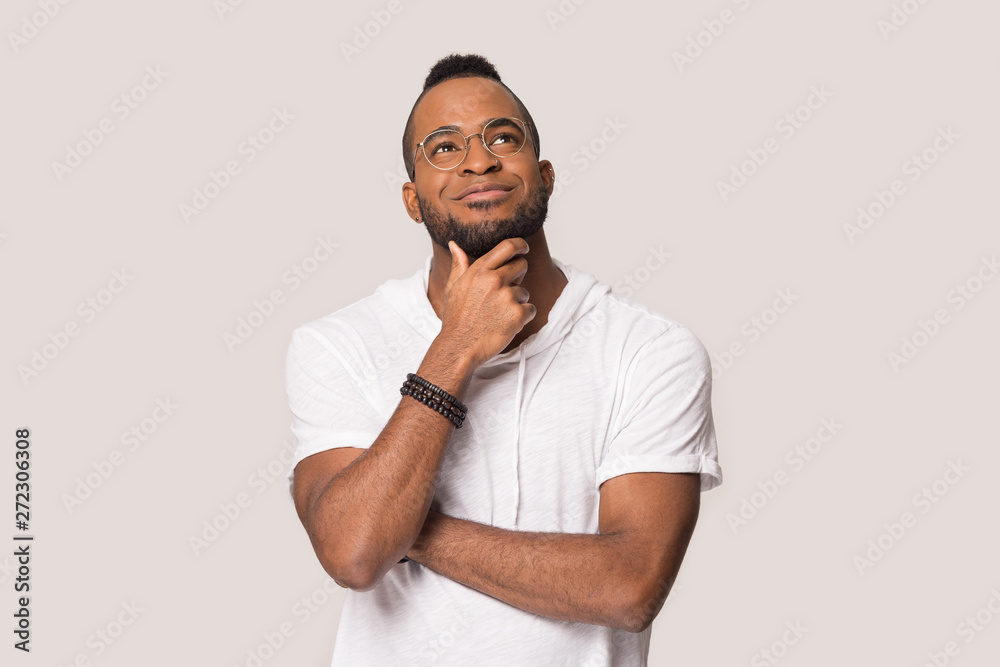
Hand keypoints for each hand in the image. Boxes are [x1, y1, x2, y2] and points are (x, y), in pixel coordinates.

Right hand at [438, 238, 535, 369]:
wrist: (459, 347)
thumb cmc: (456, 319)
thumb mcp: (453, 288)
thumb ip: (459, 264)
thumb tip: (454, 244)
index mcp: (479, 271)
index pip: (507, 247)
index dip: (520, 245)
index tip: (524, 248)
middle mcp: (494, 280)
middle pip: (521, 265)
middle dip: (518, 277)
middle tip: (505, 293)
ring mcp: (507, 297)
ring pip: (525, 292)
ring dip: (517, 302)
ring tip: (498, 314)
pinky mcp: (517, 314)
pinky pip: (531, 309)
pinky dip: (523, 317)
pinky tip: (507, 324)